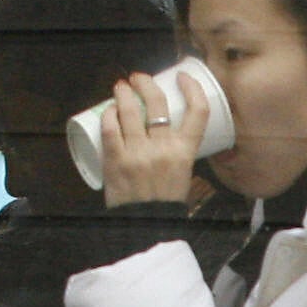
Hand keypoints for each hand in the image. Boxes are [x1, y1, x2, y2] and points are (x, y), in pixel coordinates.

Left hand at [97, 70, 209, 207]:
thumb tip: (165, 128)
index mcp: (185, 153)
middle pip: (158, 103)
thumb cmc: (165, 203)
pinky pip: (110, 127)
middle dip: (146, 83)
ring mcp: (138, 153)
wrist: (145, 227)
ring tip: (121, 88)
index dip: (192, 89)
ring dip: (124, 92)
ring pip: (130, 110)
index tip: (182, 78)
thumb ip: (177, 152)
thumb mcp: (183, 175)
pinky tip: (109, 110)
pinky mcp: (116, 159)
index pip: (197, 112)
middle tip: (138, 79)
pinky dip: (109, 114)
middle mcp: (163, 149)